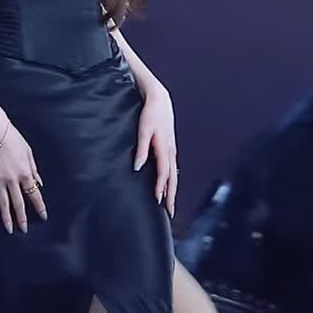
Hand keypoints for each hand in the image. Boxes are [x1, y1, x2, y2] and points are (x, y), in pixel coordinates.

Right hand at [0, 112, 46, 232]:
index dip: (40, 206)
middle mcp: (13, 179)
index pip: (35, 194)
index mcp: (25, 173)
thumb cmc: (13, 138)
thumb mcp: (28, 152)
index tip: (44, 216)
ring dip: (6, 218)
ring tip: (9, 230)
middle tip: (24, 230)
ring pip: (3, 203)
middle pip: (19, 203)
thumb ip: (34, 169)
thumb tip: (39, 182)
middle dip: (22, 218)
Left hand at [133, 86, 178, 217]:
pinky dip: (172, 180)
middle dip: (171, 196)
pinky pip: (173, 168)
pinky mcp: (170, 147)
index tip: (157, 201)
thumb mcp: (143, 130)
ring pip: (174, 174)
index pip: (164, 173)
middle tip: (169, 212)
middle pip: (172, 178)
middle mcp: (170, 151)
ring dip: (173, 190)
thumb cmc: (150, 113)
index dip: (161, 188)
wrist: (160, 99)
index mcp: (164, 148)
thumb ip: (141, 149)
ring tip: (170, 204)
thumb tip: (138, 167)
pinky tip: (169, 185)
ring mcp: (172, 149)